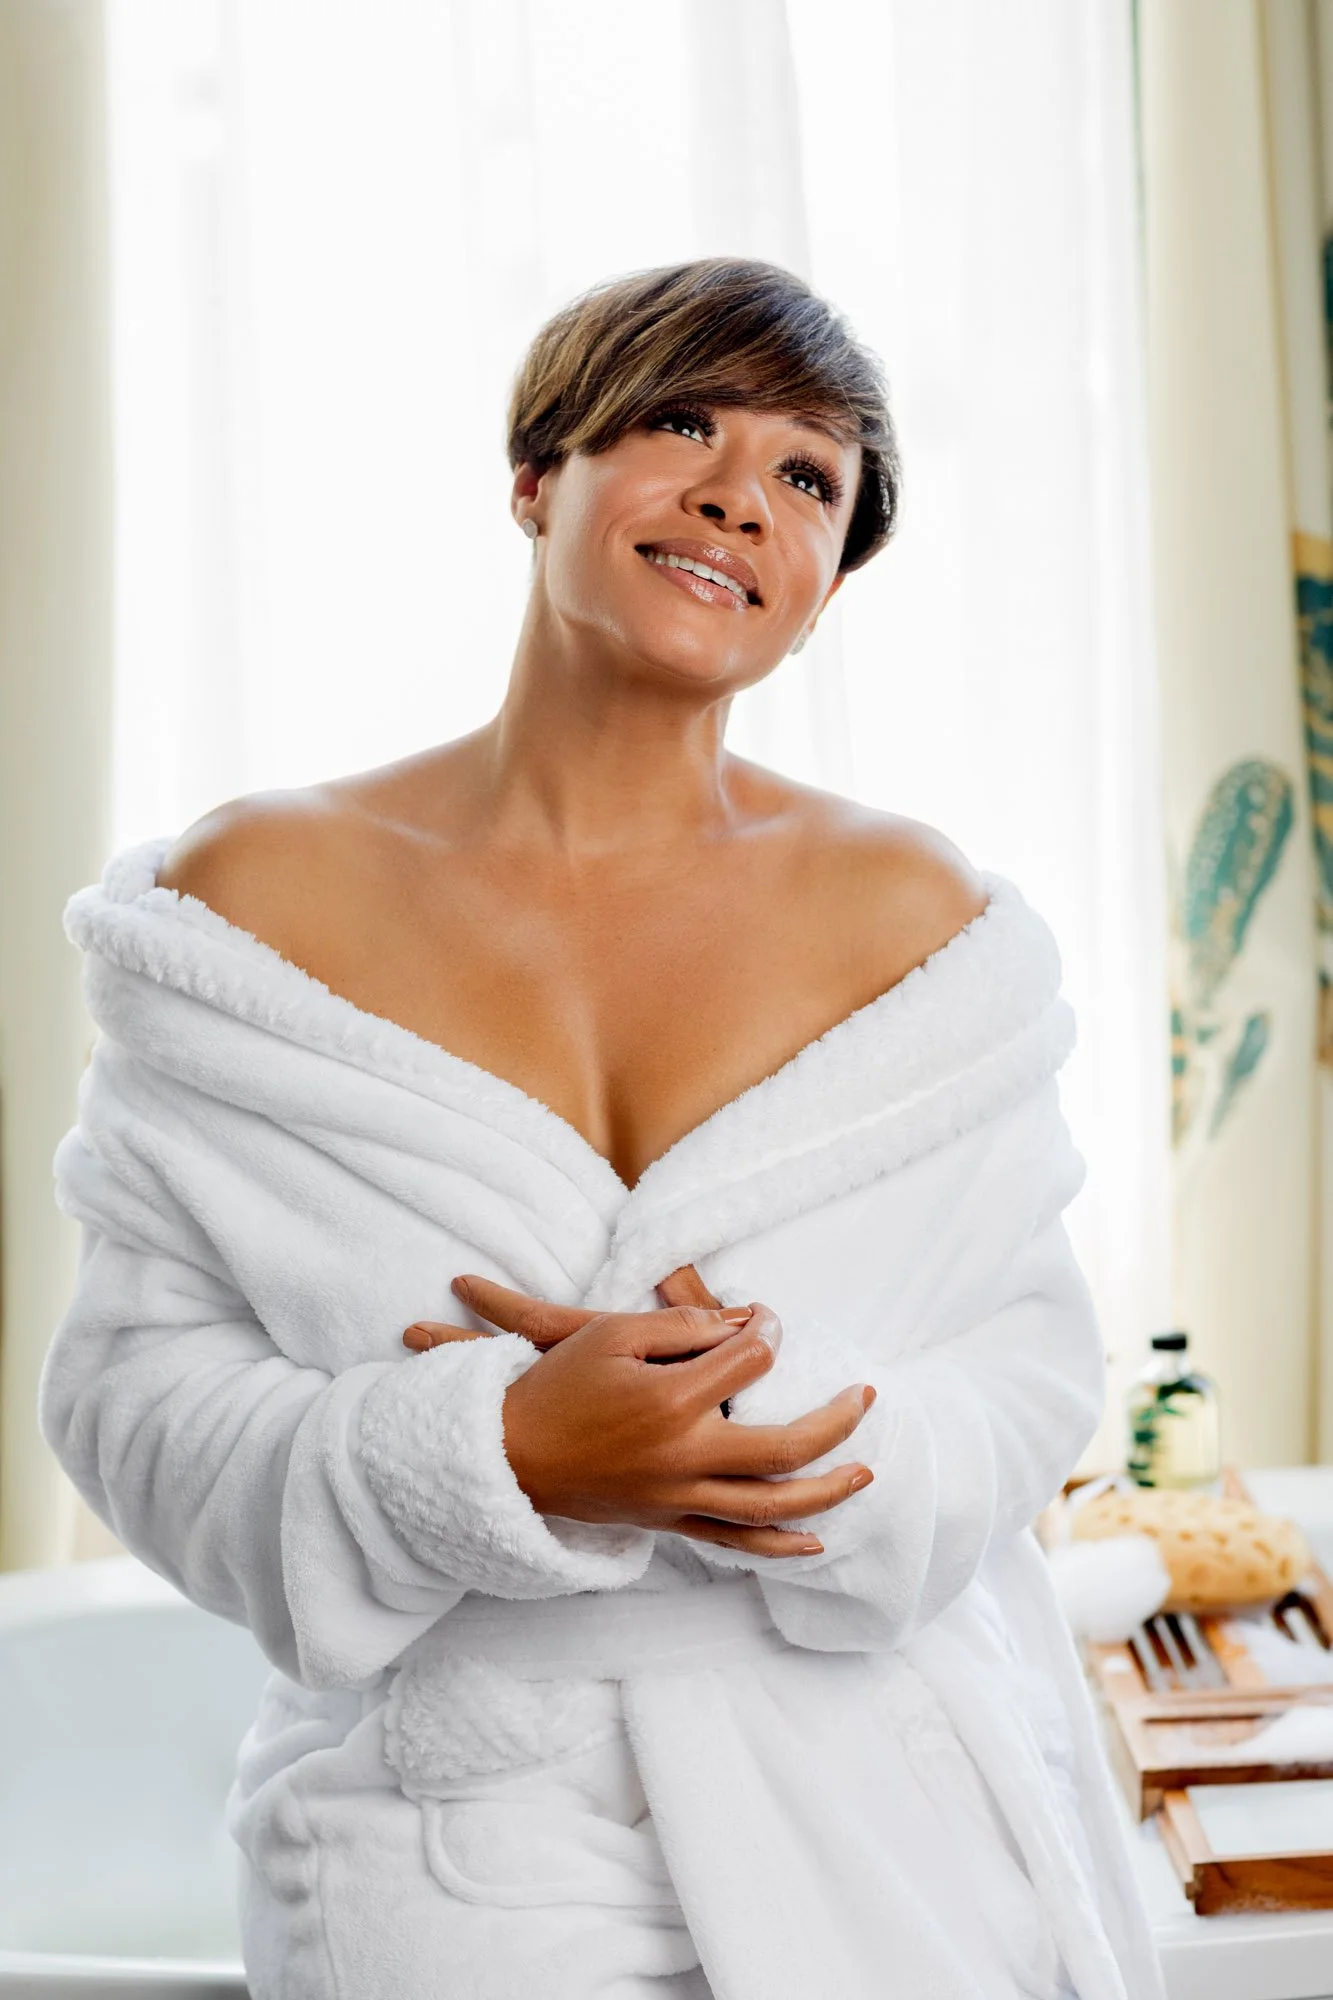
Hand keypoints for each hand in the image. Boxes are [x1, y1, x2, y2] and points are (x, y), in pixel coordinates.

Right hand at [403, 1271, 874, 1557]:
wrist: (504, 1455)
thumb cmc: (555, 1384)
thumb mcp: (610, 1333)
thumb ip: (684, 1323)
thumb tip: (748, 1324)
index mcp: (669, 1402)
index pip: (750, 1361)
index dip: (768, 1332)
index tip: (769, 1319)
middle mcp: (682, 1458)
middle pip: (784, 1448)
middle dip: (836, 1421)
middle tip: (867, 1394)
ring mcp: (676, 1498)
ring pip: (771, 1507)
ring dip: (827, 1490)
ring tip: (865, 1471)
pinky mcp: (666, 1522)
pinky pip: (734, 1541)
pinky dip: (779, 1545)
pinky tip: (815, 1542)